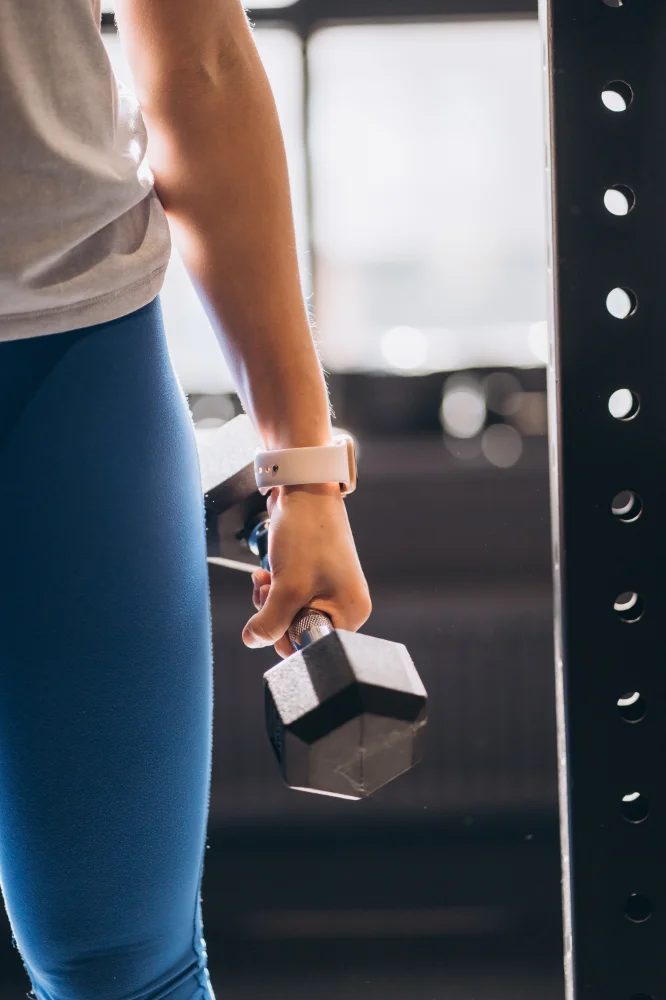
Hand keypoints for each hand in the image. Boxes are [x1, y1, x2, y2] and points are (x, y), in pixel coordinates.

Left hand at [243, 482, 371, 658]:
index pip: (314, 646)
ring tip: (268, 579)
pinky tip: (268, 573)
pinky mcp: (312, 578)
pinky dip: (272, 588)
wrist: (303, 493)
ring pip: (288, 614)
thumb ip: (269, 622)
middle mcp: (344, 604)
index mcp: (351, 612)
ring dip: (269, 600)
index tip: (277, 613)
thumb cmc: (307, 535)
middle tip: (271, 591)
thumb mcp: (287, 586)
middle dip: (275, 614)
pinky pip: (287, 597)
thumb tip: (253, 641)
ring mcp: (328, 590)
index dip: (288, 635)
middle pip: (299, 631)